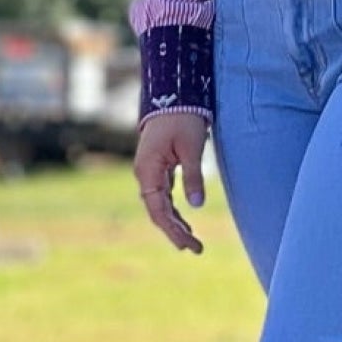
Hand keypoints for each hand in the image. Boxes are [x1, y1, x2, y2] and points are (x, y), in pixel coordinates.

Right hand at [134, 109, 209, 253]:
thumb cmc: (183, 117)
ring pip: (160, 204)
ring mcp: (150, 170)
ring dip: (175, 222)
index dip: (172, 230)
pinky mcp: (159, 166)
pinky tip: (185, 218)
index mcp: (147, 171)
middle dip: (175, 231)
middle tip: (196, 249)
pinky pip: (164, 193)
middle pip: (157, 211)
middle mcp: (145, 173)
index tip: (188, 245)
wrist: (173, 92)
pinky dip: (174, 208)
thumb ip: (193, 176)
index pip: (158, 210)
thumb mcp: (192, 147)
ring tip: (192, 240)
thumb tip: (196, 204)